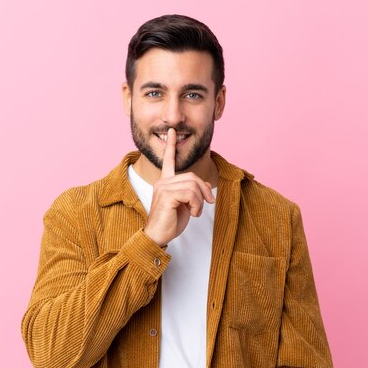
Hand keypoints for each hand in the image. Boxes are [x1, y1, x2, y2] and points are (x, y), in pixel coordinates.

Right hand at [143, 128, 214, 246]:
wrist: (158, 236)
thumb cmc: (170, 222)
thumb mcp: (187, 205)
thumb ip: (193, 192)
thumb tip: (205, 184)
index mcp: (165, 182)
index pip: (168, 160)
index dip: (171, 146)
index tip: (172, 132)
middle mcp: (163, 182)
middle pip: (192, 176)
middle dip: (204, 190)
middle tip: (209, 203)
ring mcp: (163, 187)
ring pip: (193, 185)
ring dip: (200, 201)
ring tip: (196, 211)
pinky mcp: (166, 196)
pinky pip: (190, 194)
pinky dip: (197, 205)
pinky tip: (192, 213)